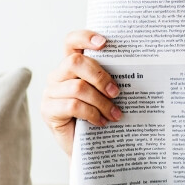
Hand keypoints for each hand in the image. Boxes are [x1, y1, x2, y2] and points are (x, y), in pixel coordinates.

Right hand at [40, 30, 122, 156]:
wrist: (89, 147)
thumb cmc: (100, 115)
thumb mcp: (106, 94)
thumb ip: (110, 79)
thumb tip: (136, 68)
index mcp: (73, 65)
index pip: (72, 42)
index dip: (85, 37)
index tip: (104, 42)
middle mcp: (58, 75)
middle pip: (75, 62)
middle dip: (100, 76)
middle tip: (117, 92)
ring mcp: (50, 92)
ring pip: (78, 87)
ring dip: (101, 102)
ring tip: (115, 114)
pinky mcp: (48, 110)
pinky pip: (73, 106)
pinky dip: (92, 114)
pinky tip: (101, 122)